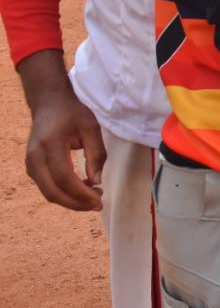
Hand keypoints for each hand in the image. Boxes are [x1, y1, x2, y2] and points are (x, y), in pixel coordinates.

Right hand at [18, 50, 106, 210]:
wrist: (49, 103)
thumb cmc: (72, 113)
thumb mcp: (91, 127)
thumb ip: (96, 154)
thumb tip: (96, 181)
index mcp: (50, 144)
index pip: (64, 177)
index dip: (81, 193)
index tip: (100, 199)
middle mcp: (35, 156)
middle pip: (52, 191)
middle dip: (76, 203)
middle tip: (98, 204)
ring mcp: (30, 163)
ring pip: (48, 192)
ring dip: (71, 200)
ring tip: (94, 196)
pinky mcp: (32, 168)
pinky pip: (47, 186)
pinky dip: (64, 193)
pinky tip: (82, 189)